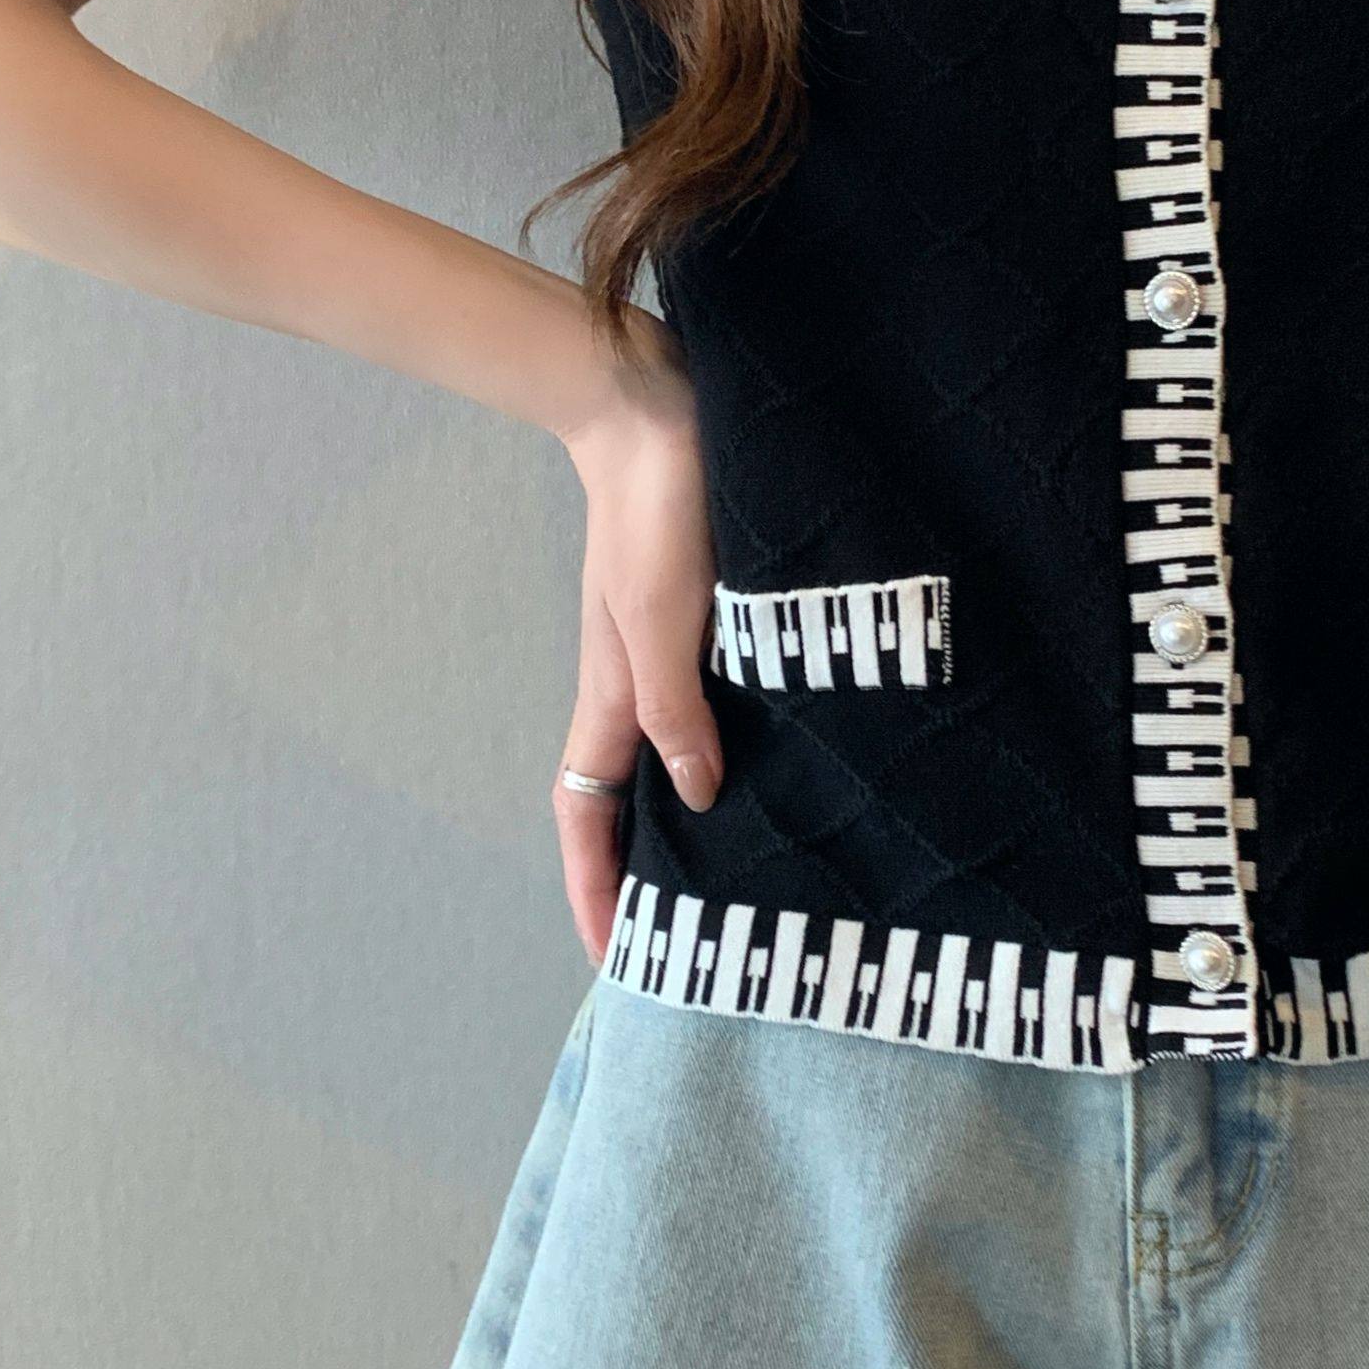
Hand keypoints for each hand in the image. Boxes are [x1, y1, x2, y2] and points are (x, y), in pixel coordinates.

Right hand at [552, 321, 721, 964]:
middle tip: (688, 940)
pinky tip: (780, 767)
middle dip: (642, 873)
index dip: (594, 887)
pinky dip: (729, 752)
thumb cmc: (657, 510)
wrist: (662, 410)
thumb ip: (677, 705)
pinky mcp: (710, 620)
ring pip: (673, 758)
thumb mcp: (663, 615)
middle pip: (628, 800)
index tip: (614, 958)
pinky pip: (713, 708)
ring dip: (691, 820)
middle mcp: (638, 683)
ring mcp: (672, 652)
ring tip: (742, 877)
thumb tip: (697, 799)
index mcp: (614, 692)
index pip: (588, 813)